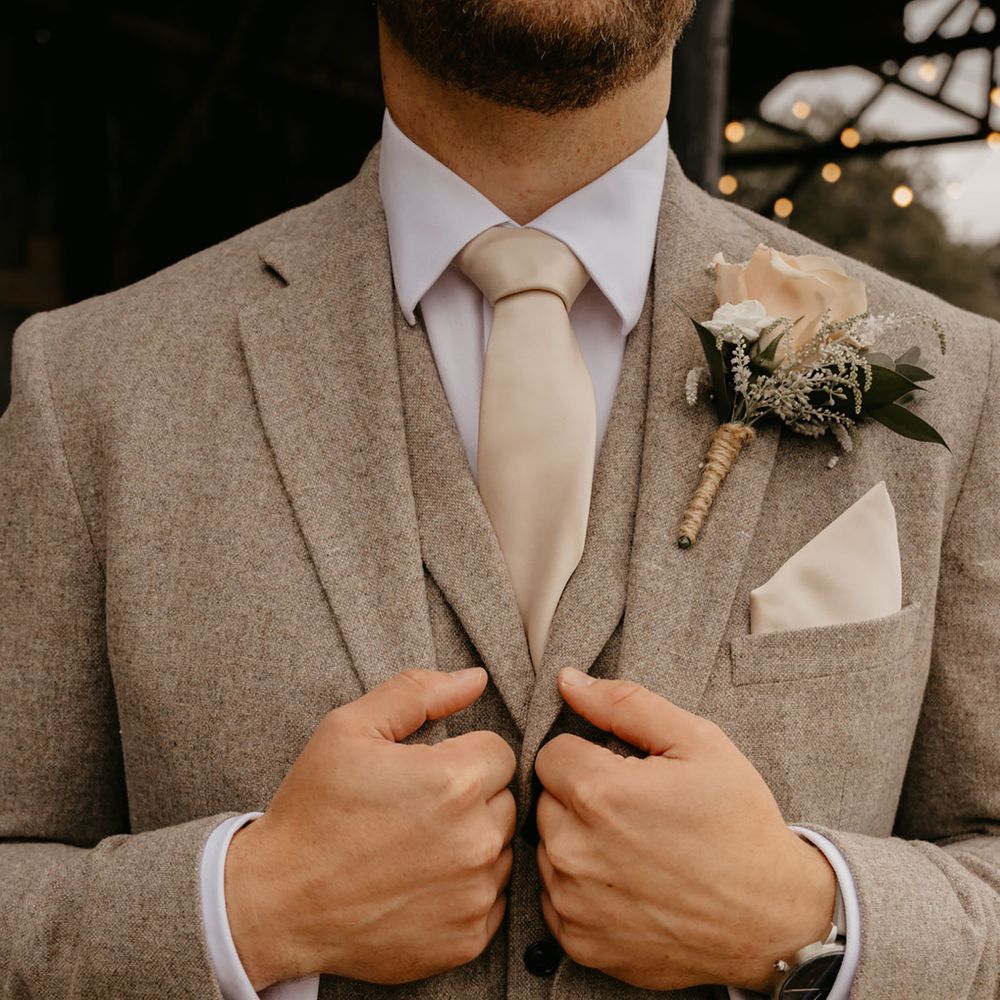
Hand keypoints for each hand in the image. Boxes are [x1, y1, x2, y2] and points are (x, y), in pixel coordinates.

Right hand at [226, 667, 515, 988]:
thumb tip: (476, 679)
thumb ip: (418, 693)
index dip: (462, 755)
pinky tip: (419, 884)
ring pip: (499, 851)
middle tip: (416, 809)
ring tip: (415, 847)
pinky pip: (491, 901)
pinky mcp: (466, 940)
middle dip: (471, 798)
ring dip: (471, 844)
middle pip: (504, 801)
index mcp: (454, 781)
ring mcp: (473, 895)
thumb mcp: (350, 729)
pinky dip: (464, 892)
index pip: (500, 752)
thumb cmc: (313, 810)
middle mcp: (475, 840)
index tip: (427, 771)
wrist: (277, 900)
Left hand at [534, 667, 835, 991]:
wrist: (771, 917)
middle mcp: (573, 849)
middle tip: (633, 811)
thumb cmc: (737, 823)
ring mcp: (573, 900)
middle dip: (580, 797)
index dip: (588, 756)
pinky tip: (627, 883)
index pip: (551, 753)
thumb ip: (624, 704)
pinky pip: (555, 897)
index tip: (622, 773)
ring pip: (548, 847)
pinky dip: (582, 887)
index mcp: (597, 792)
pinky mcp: (579, 941)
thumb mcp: (696, 742)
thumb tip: (567, 680)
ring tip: (634, 848)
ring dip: (577, 841)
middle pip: (546, 800)